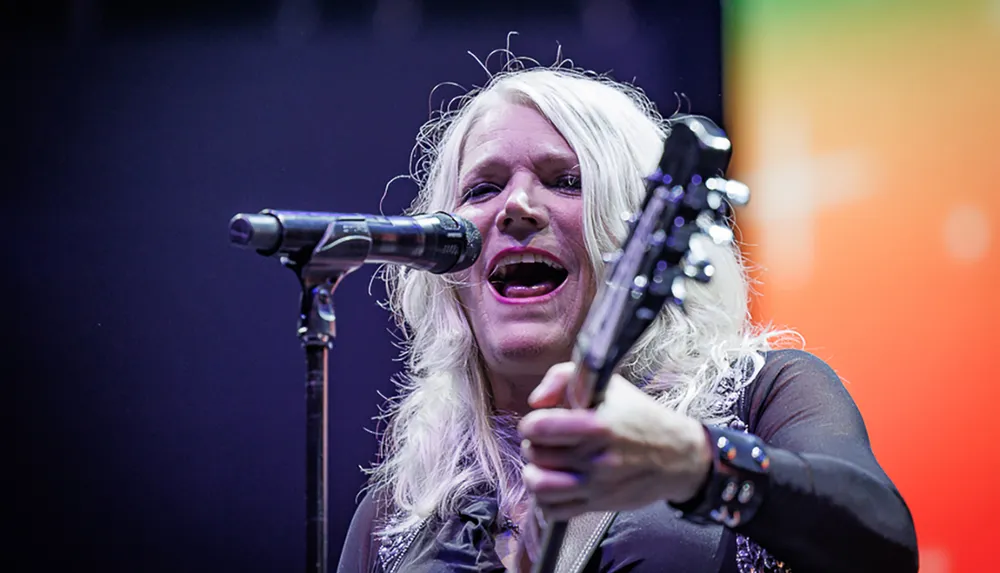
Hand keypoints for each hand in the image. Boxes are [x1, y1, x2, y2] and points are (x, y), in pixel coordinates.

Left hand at [517, 362, 711, 520]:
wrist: (677, 455)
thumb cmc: (640, 416)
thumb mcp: (608, 384)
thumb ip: (563, 378)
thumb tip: (536, 401)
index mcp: (597, 425)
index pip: (540, 427)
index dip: (531, 423)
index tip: (539, 422)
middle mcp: (595, 458)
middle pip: (536, 455)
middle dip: (533, 445)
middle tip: (544, 442)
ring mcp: (596, 485)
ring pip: (540, 487)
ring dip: (534, 474)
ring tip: (543, 465)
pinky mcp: (598, 504)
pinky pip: (554, 510)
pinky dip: (545, 499)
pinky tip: (554, 484)